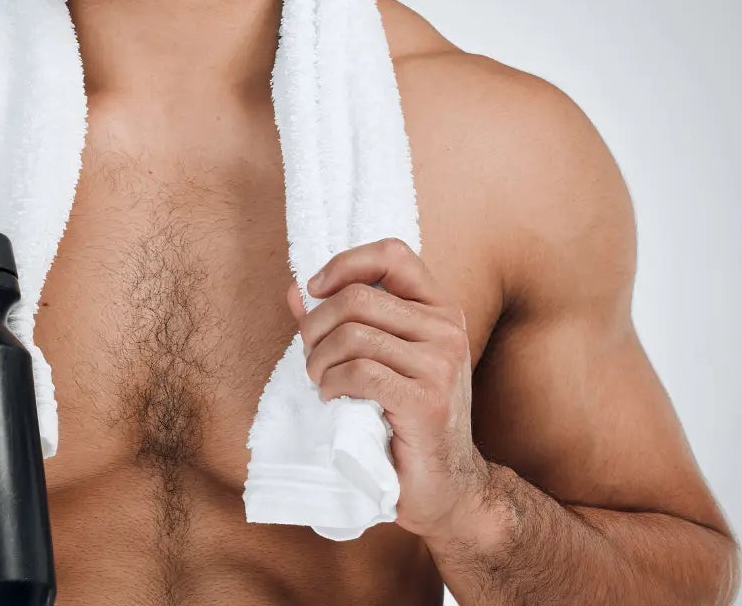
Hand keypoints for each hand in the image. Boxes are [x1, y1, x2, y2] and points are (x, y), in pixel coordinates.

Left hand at [285, 236, 491, 541]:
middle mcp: (446, 330)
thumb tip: (295, 291)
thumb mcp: (378, 360)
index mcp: (439, 310)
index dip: (345, 264)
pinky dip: (332, 384)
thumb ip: (339, 323)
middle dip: (316, 327)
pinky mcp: (426, 400)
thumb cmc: (406, 419)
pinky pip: (358, 372)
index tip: (315, 291)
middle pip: (356, 298)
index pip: (393, 254)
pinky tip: (334, 399)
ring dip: (319, 361)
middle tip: (312, 359)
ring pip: (352, 335)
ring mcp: (440, 364)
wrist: (447, 486)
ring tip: (322, 383)